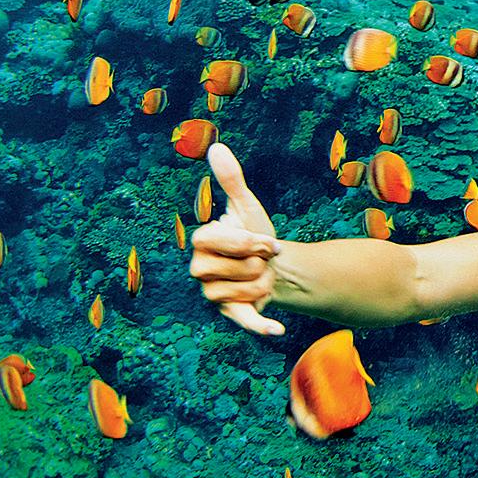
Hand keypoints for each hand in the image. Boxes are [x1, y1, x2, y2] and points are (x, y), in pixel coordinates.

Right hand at [188, 143, 285, 335]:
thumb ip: (230, 180)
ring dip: (265, 281)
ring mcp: (213, 294)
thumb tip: (216, 148)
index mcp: (201, 242)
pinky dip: (260, 326)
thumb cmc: (255, 234)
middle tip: (262, 260)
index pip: (228, 243)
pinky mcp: (231, 314)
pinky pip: (244, 321)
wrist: (273, 265)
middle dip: (261, 262)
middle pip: (240, 268)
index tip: (266, 241)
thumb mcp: (245, 206)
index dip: (253, 242)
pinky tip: (277, 330)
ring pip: (247, 290)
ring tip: (262, 275)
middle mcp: (200, 270)